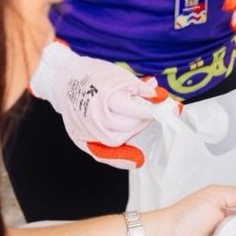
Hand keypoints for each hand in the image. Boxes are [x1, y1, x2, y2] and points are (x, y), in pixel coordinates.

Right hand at [30, 41, 181, 168]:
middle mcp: (94, 116)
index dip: (152, 111)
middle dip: (143, 119)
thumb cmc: (95, 75)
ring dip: (133, 132)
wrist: (65, 78)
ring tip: (136, 121)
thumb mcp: (120, 75)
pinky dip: (120, 159)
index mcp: (105, 97)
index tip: (170, 110)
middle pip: (129, 126)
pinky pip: (103, 154)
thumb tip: (160, 96)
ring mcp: (86, 129)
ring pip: (119, 139)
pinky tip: (136, 160)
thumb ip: (141, 88)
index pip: (136, 110)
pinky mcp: (81, 138)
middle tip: (148, 112)